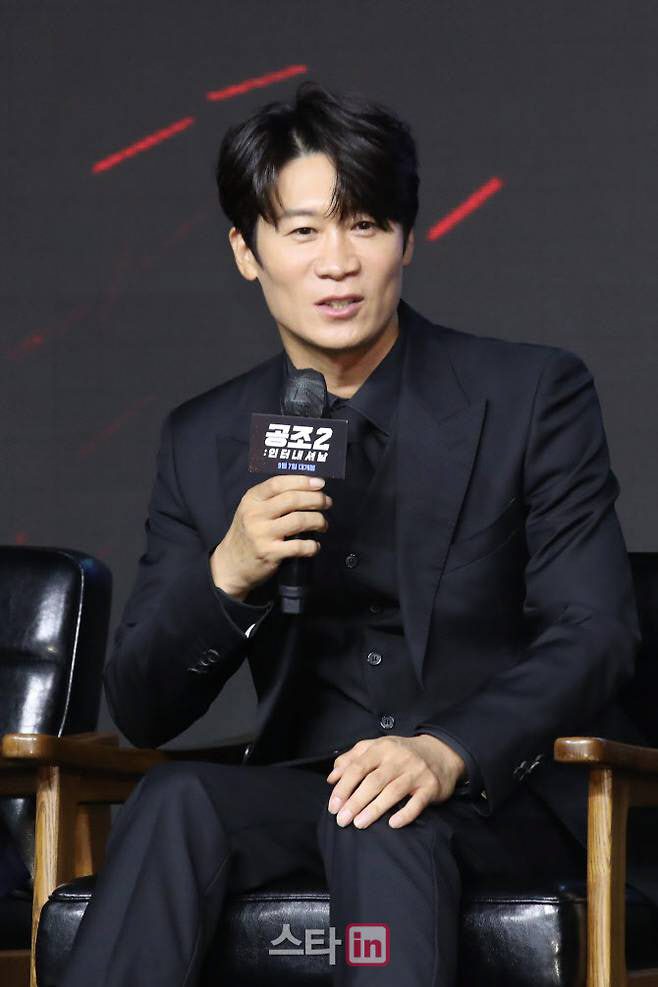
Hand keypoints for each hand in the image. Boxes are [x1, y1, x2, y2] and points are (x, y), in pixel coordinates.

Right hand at [210, 475, 332, 598]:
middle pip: (293, 499)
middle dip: (316, 499)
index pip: (279, 483)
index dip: (303, 481)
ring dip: (318, 521)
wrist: (230, 565)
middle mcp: (255, 514)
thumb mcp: (251, 510)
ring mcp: (262, 534)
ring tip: (323, 524)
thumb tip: (307, 488)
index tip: (320, 483)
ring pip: (299, 520)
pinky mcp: (270, 553)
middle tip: (327, 503)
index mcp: (252, 499)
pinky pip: (299, 546)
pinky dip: (312, 545)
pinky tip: (314, 546)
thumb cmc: (246, 534)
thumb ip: (272, 499)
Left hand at [326, 734, 465, 829]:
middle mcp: (398, 758)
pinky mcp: (430, 787)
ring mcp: (416, 772)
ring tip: (359, 823)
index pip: (358, 767)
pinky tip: (392, 824)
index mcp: (382, 748)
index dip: (344, 787)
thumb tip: (332, 777)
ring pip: (392, 792)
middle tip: (342, 820)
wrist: (441, 752)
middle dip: (355, 802)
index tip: (333, 805)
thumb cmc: (401, 753)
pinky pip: (417, 802)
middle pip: (373, 781)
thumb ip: (352, 759)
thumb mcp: (377, 747)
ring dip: (374, 809)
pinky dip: (405, 814)